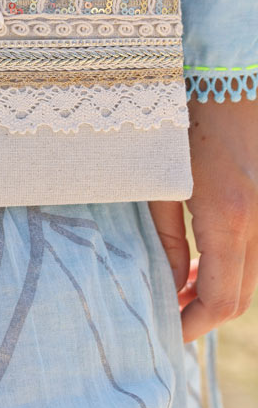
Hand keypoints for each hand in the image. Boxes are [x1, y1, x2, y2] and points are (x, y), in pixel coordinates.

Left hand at [149, 96, 257, 340]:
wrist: (225, 76)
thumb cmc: (181, 120)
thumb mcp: (160, 180)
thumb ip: (166, 236)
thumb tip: (170, 283)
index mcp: (229, 217)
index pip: (220, 300)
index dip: (192, 324)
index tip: (165, 331)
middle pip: (241, 297)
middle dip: (204, 314)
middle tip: (168, 313)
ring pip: (251, 277)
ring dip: (217, 290)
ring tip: (179, 286)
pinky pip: (255, 252)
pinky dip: (230, 266)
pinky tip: (201, 260)